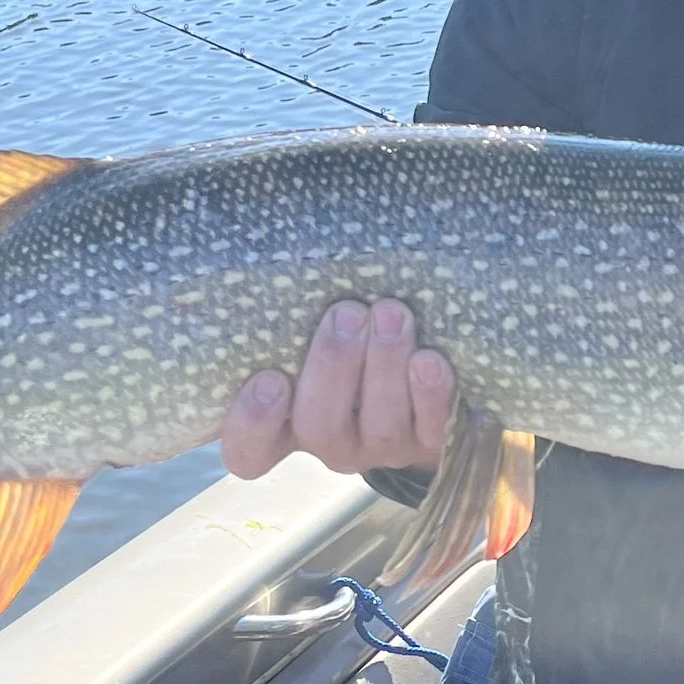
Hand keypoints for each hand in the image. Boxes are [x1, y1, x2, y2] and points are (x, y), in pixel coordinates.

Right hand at [220, 298, 455, 479]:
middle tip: (347, 314)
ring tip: (391, 314)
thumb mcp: (311, 322)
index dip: (251, 425)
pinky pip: (433, 429)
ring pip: (379, 426)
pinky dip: (430, 394)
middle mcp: (332, 441)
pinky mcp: (433, 443)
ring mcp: (383, 447)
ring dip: (384, 366)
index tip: (268, 379)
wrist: (431, 363)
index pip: (250, 450)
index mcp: (286, 421)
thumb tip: (265, 233)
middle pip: (318, 428)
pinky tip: (429, 359)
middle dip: (333, 368)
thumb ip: (292, 308)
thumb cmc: (351, 331)